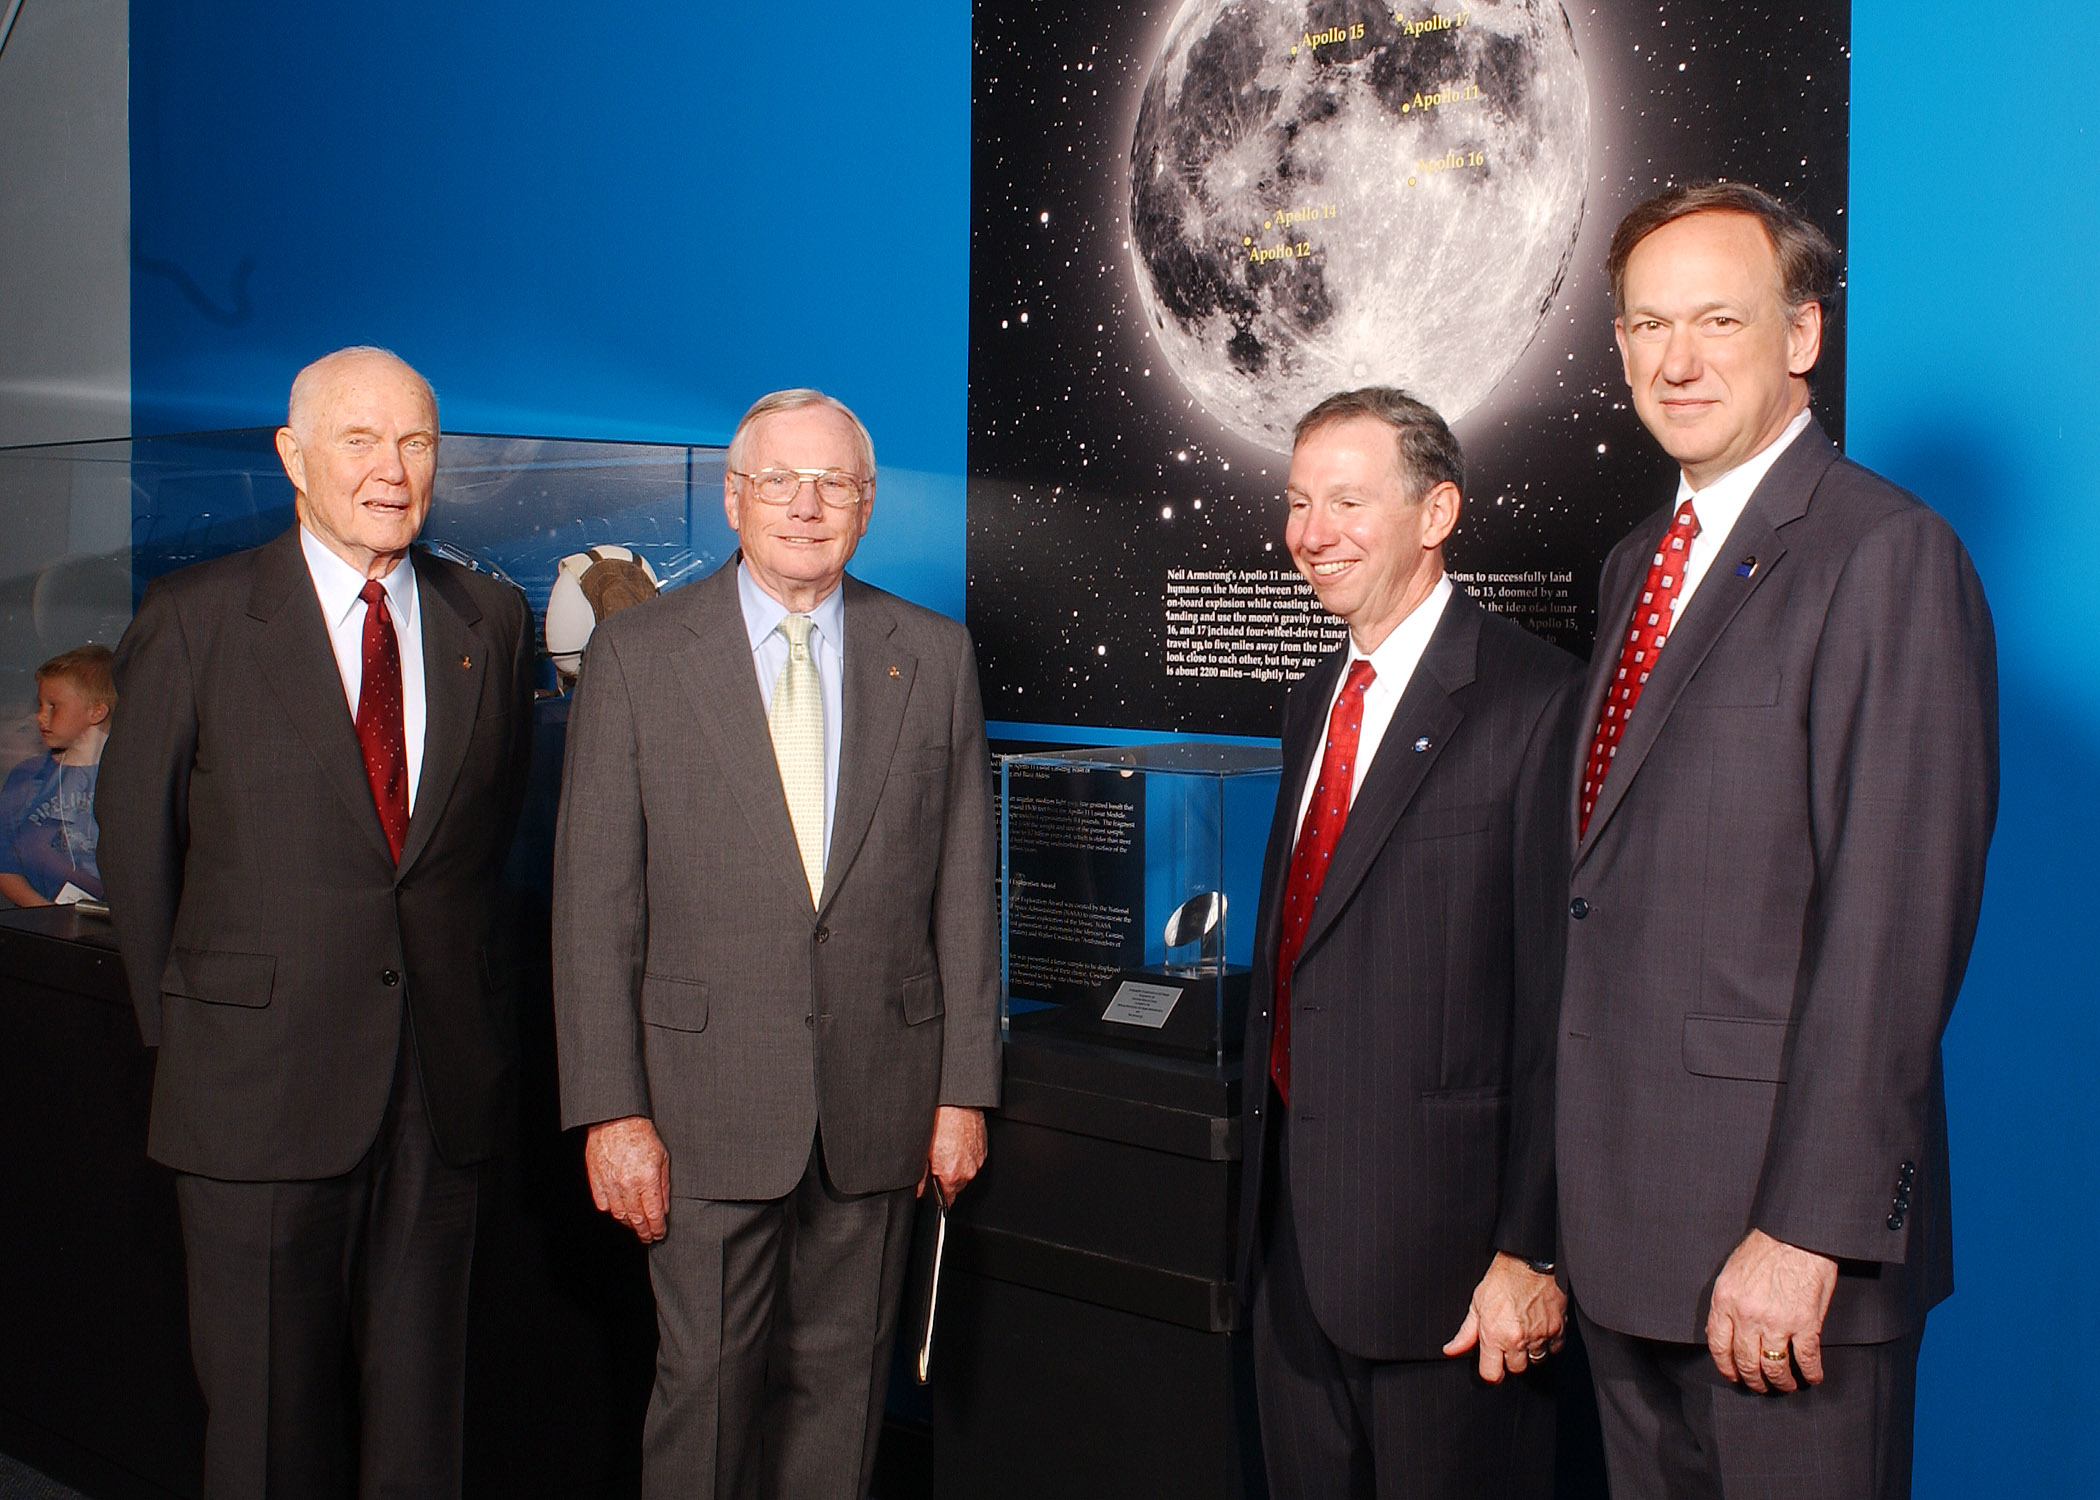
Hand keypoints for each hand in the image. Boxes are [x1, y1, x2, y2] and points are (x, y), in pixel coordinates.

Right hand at [584, 1115, 669, 1242]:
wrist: (615, 1121)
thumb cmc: (641, 1135)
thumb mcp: (662, 1157)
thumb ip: (664, 1185)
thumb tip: (663, 1208)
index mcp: (647, 1178)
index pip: (654, 1214)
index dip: (657, 1229)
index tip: (660, 1234)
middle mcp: (628, 1184)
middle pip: (636, 1219)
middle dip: (644, 1232)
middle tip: (649, 1237)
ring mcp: (611, 1184)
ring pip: (619, 1215)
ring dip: (629, 1224)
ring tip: (636, 1226)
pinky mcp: (597, 1182)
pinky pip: (604, 1205)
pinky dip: (612, 1211)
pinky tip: (620, 1211)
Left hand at [919, 1106, 986, 1204]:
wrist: (957, 1104)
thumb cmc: (941, 1122)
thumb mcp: (923, 1152)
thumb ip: (921, 1176)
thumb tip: (919, 1190)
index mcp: (951, 1174)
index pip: (947, 1200)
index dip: (939, 1197)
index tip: (934, 1193)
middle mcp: (967, 1170)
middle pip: (957, 1186)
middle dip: (947, 1179)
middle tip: (938, 1162)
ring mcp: (977, 1160)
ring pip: (965, 1173)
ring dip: (958, 1167)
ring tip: (948, 1150)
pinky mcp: (983, 1150)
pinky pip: (973, 1160)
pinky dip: (966, 1156)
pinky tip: (957, 1144)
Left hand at [1443, 1252, 1565, 1381]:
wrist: (1530, 1261)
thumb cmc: (1502, 1278)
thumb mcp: (1477, 1304)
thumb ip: (1465, 1333)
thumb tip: (1451, 1350)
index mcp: (1495, 1335)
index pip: (1492, 1374)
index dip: (1490, 1370)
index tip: (1491, 1363)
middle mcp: (1518, 1339)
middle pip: (1516, 1369)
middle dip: (1510, 1358)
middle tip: (1507, 1339)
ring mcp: (1540, 1336)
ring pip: (1536, 1360)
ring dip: (1529, 1351)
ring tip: (1523, 1331)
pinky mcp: (1558, 1329)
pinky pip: (1554, 1349)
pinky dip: (1547, 1343)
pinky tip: (1538, 1329)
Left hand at [1706, 1228, 1838, 1391]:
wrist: (1796, 1234)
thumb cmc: (1765, 1248)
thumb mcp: (1732, 1272)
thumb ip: (1726, 1302)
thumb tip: (1721, 1330)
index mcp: (1725, 1300)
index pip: (1718, 1345)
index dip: (1726, 1367)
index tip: (1733, 1376)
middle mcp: (1747, 1315)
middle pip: (1746, 1362)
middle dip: (1754, 1380)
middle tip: (1761, 1386)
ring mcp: (1776, 1322)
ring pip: (1774, 1367)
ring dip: (1781, 1382)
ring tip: (1786, 1385)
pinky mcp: (1805, 1323)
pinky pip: (1806, 1359)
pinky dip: (1810, 1373)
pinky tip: (1812, 1377)